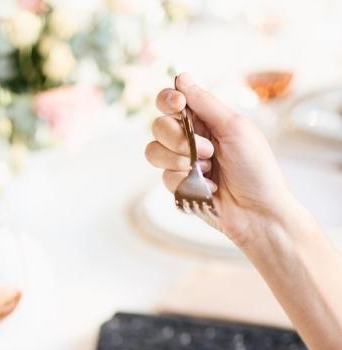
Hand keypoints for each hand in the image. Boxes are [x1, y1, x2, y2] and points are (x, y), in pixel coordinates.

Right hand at [145, 73, 296, 246]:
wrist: (256, 212)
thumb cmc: (255, 168)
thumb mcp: (235, 128)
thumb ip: (205, 103)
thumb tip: (182, 77)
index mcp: (206, 119)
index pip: (172, 100)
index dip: (168, 100)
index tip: (178, 105)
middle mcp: (190, 138)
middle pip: (158, 125)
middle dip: (178, 139)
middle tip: (207, 151)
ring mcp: (181, 162)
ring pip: (153, 152)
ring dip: (180, 161)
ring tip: (207, 169)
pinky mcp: (177, 185)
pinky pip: (164, 178)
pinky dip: (185, 182)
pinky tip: (207, 187)